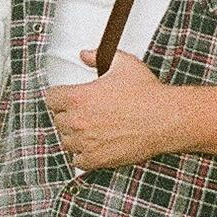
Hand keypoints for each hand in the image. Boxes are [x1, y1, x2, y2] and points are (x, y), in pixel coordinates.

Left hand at [45, 52, 180, 176]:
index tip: (67, 99)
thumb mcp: (123, 63)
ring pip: (67, 141)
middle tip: (87, 114)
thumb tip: (85, 55)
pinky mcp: (97, 159)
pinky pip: (78, 161)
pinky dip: (84, 155)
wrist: (166, 119)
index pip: (51, 99)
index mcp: (78, 97)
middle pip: (59, 120)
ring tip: (93, 130)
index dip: (60, 97)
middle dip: (70, 116)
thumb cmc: (147, 94)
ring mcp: (86, 142)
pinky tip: (95, 147)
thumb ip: (98, 56)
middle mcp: (77, 121)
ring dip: (76, 136)